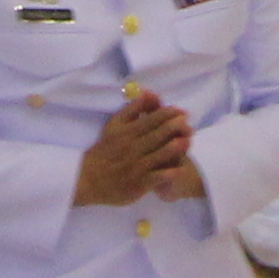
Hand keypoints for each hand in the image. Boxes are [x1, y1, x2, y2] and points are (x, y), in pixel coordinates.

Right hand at [72, 88, 195, 206]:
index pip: (150, 120)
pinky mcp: (139, 184)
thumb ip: (131, 109)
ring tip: (188, 140)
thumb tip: (148, 93)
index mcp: (126, 132)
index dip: (167, 114)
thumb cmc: (106, 149)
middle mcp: (132, 148)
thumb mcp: (114, 125)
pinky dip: (168, 173)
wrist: (90, 179)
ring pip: (159, 155)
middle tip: (188, 122)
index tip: (180, 110)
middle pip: (157, 135)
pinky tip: (179, 169)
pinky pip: (157, 177)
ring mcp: (136, 166)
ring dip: (175, 147)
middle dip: (175, 127)